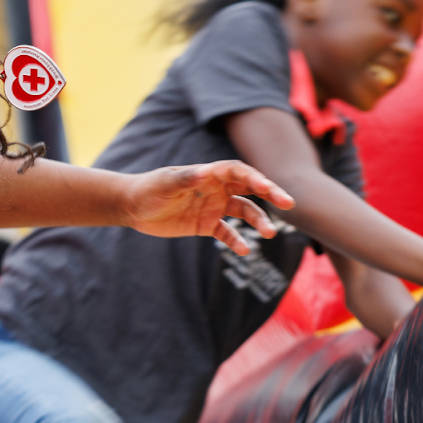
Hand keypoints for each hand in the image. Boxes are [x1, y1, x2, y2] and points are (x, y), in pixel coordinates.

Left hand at [122, 160, 293, 254]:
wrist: (134, 207)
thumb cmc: (149, 189)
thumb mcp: (166, 184)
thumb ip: (187, 179)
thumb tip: (208, 173)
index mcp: (209, 174)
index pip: (239, 172)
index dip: (256, 178)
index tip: (269, 189)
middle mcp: (216, 188)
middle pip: (250, 189)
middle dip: (270, 194)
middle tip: (288, 204)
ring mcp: (214, 206)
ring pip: (244, 212)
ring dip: (258, 221)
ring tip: (269, 234)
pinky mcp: (206, 225)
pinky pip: (227, 233)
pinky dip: (236, 241)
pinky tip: (244, 250)